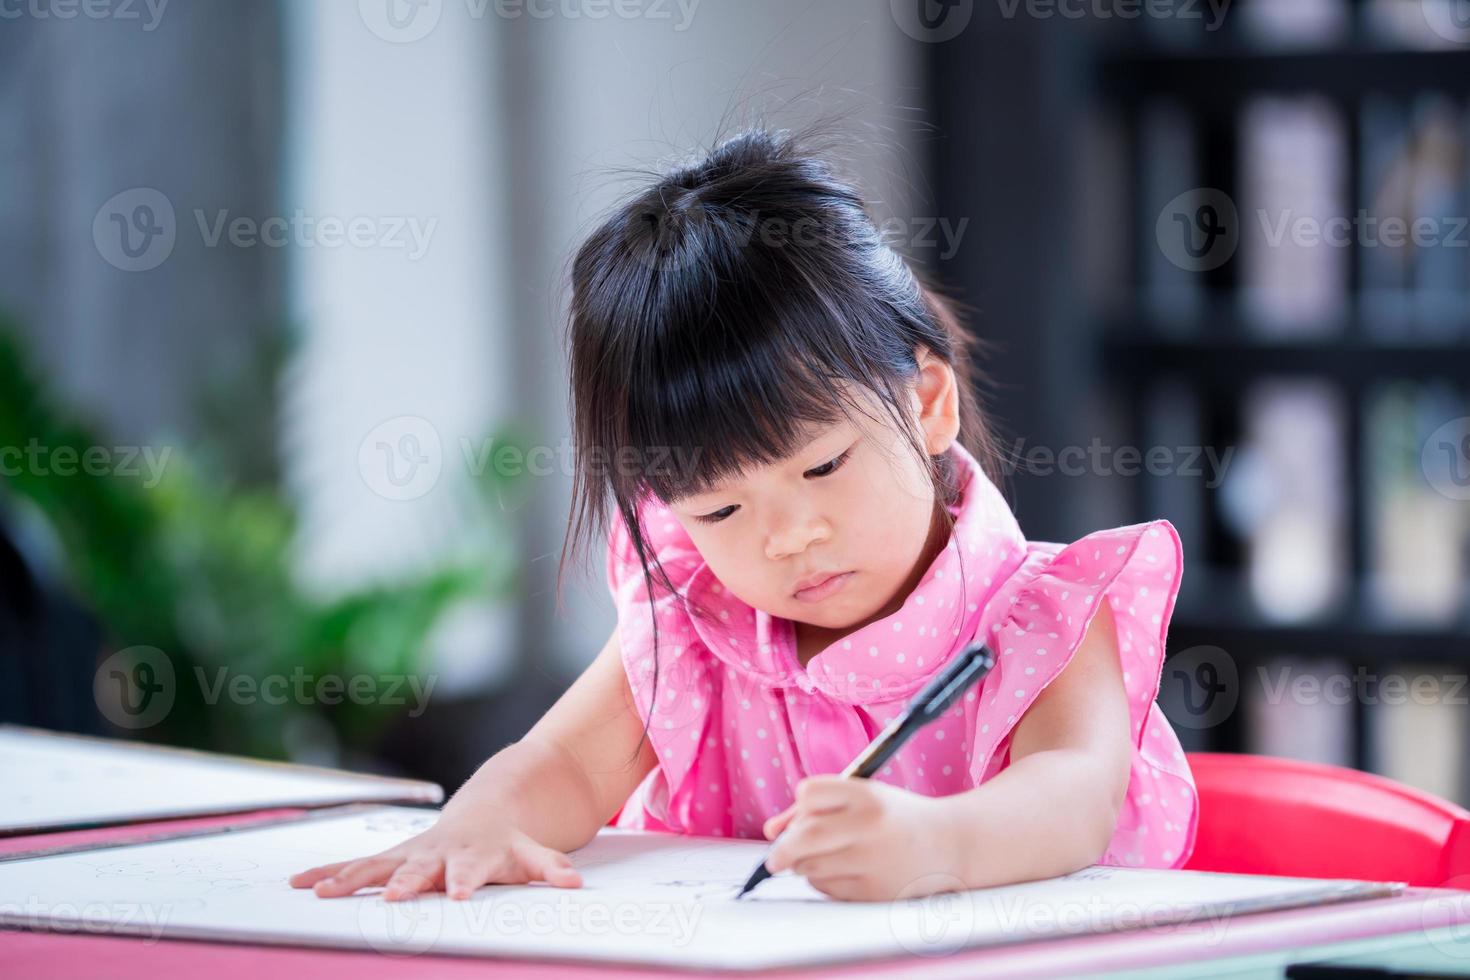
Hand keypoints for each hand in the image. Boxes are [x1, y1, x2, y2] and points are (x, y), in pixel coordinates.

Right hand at [288, 813, 581, 900]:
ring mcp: (411, 854)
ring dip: (349, 879)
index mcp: (472, 855)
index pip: (470, 871)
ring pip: (377, 866)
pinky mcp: (391, 858)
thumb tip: (573, 882)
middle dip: (403, 883)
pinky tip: (300, 884)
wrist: (490, 809)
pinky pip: (356, 866)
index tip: (458, 896)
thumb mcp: (532, 853)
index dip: (464, 882)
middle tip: (390, 897)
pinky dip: (329, 874)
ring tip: (319, 893)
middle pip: (418, 869)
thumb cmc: (508, 841)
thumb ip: (550, 866)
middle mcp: (437, 853)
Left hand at [761, 776, 965, 901]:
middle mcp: (870, 826)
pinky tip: (845, 872)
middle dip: (782, 851)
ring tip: (827, 857)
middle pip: (804, 837)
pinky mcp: (873, 891)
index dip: (800, 805)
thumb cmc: (894, 818)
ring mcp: (873, 861)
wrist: (949, 845)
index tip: (802, 814)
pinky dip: (823, 881)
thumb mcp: (862, 798)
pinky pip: (826, 888)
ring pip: (810, 867)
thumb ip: (814, 809)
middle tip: (774, 859)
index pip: (809, 793)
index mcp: (867, 795)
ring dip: (804, 865)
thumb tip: (771, 833)